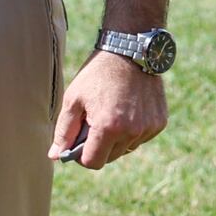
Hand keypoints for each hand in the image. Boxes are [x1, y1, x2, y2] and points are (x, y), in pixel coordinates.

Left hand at [52, 51, 166, 169]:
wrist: (130, 52)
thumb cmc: (96, 75)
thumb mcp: (73, 100)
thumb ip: (63, 131)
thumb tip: (55, 156)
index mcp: (108, 127)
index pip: (93, 162)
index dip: (81, 156)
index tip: (77, 144)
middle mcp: (132, 131)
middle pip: (109, 158)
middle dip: (98, 147)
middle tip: (92, 124)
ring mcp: (149, 127)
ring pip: (126, 149)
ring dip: (115, 140)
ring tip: (109, 114)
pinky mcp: (160, 122)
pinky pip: (140, 139)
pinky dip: (131, 132)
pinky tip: (125, 111)